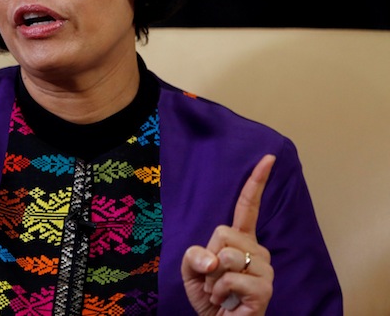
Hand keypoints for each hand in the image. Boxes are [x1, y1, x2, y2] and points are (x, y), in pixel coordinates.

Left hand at [181, 154, 275, 314]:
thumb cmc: (209, 295)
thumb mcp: (190, 270)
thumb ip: (193, 255)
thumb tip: (214, 258)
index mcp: (240, 240)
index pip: (247, 207)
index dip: (256, 182)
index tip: (267, 158)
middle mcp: (257, 250)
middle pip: (221, 232)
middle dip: (207, 256)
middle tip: (213, 277)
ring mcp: (265, 269)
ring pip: (225, 255)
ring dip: (211, 278)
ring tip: (220, 290)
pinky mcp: (265, 288)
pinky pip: (229, 278)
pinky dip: (219, 291)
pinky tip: (227, 300)